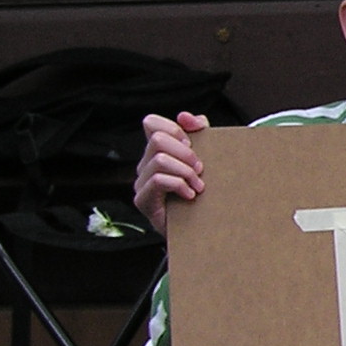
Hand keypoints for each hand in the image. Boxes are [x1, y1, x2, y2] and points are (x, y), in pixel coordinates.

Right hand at [133, 111, 209, 232]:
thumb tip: (187, 116)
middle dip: (185, 152)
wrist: (201, 229)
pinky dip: (179, 185)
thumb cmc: (202, 193)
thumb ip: (198, 133)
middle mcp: (145, 164)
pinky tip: (191, 195)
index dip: (173, 128)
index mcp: (156, 151)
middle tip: (201, 169)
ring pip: (159, 160)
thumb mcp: (204, 158)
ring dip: (185, 171)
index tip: (192, 143)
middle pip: (158, 139)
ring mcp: (141, 183)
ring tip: (199, 185)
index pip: (151, 123)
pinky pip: (158, 180)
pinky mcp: (143, 200)